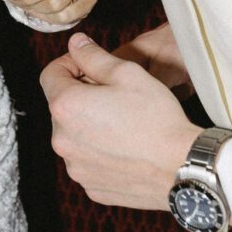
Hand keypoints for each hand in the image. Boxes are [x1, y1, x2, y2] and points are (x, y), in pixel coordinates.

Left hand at [40, 33, 196, 208]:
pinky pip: (88, 161)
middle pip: (63, 107)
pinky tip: (126, 148)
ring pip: (75, 136)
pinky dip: (100, 152)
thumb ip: (94, 56)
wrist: (181, 167)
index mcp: (65, 107)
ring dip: (90, 125)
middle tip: (115, 95)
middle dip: (82, 96)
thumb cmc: (157, 118)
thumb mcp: (127, 73)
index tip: (92, 66)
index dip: (70, 63)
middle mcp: (61, 140)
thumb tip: (76, 44)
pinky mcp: (91, 187)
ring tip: (123, 123)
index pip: (51, 74)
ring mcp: (75, 167)